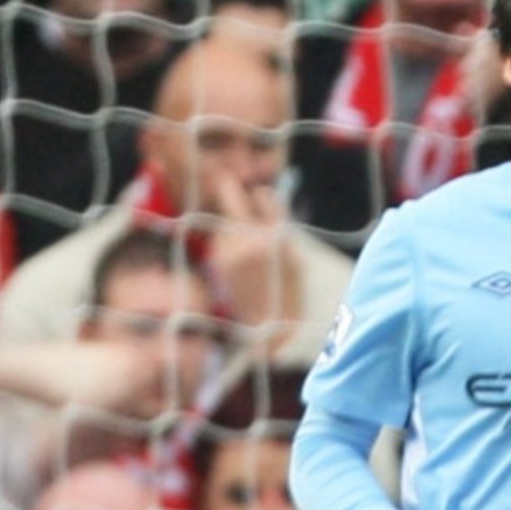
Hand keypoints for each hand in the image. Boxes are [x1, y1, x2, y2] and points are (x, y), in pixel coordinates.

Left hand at [205, 168, 301, 349]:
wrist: (268, 326)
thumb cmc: (287, 292)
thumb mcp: (293, 257)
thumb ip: (279, 226)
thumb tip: (261, 197)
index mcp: (278, 235)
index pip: (264, 196)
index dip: (259, 195)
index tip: (258, 197)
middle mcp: (252, 237)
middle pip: (229, 194)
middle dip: (228, 188)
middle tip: (226, 182)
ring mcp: (231, 247)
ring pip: (224, 219)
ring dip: (232, 224)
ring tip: (247, 247)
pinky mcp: (217, 258)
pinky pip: (220, 238)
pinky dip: (227, 242)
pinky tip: (239, 260)